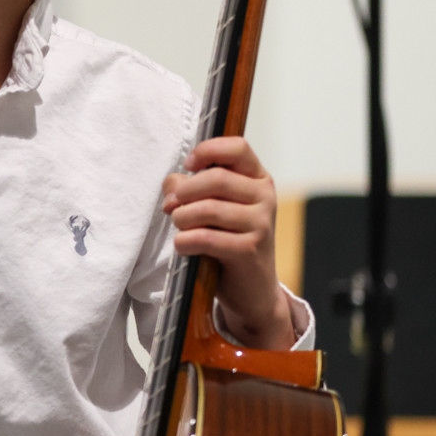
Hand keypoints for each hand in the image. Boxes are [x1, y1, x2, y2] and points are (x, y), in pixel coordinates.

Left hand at [162, 136, 295, 349]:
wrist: (251, 288)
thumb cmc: (228, 241)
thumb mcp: (212, 208)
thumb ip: (191, 188)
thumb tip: (172, 182)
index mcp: (258, 179)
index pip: (238, 147)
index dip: (208, 150)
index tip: (188, 165)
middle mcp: (265, 197)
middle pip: (216, 178)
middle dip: (184, 192)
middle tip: (170, 206)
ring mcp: (261, 224)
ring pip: (208, 208)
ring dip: (182, 218)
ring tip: (179, 228)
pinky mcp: (250, 250)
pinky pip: (206, 237)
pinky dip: (185, 241)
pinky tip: (183, 246)